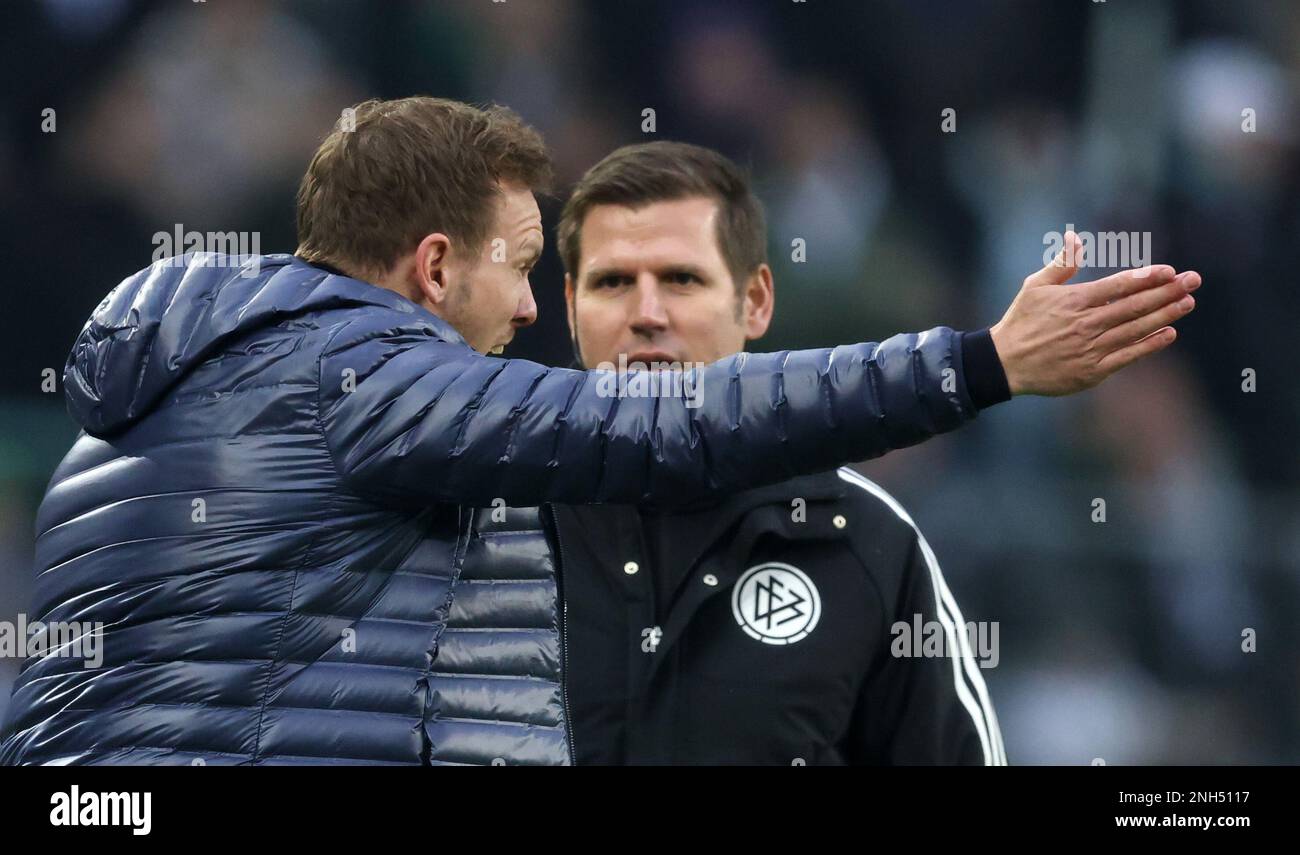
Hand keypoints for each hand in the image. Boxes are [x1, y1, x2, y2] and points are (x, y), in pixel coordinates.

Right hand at [989, 231, 1200, 396]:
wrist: (1005, 363)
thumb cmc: (1021, 321)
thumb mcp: (1034, 286)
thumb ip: (1061, 264)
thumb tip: (1075, 238)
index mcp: (1074, 301)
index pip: (1118, 286)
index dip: (1147, 278)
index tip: (1171, 270)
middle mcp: (1086, 324)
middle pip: (1134, 306)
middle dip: (1167, 292)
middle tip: (1193, 281)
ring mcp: (1090, 349)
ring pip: (1135, 329)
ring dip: (1165, 315)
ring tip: (1187, 303)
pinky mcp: (1092, 371)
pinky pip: (1127, 356)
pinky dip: (1149, 345)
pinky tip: (1168, 334)